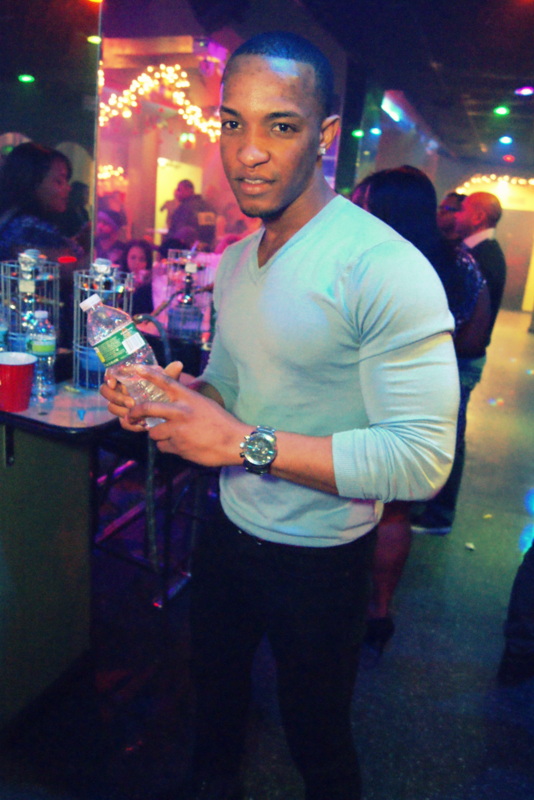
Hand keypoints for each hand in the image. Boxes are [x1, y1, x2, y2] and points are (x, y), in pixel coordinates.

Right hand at [99, 360, 184, 432]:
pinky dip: (131, 424)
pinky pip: (123, 422)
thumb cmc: (165, 389)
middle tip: (131, 402)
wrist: (168, 406)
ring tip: (136, 414)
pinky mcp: (127, 418)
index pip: (110, 373)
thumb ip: (170, 374)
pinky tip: (141, 425)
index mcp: (127, 377)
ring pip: (111, 407)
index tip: (114, 383)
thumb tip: (178, 364)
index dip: (108, 377)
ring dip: (121, 411)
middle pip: (105, 391)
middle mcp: (121, 389)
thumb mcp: (168, 382)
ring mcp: (121, 404)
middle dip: (116, 397)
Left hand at [125, 365, 246, 465]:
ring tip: (170, 436)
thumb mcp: (204, 404)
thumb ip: (186, 402)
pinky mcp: (178, 447)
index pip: (166, 381)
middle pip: (148, 408)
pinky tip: (180, 445)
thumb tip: (170, 403)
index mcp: (188, 398)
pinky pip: (162, 447)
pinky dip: (167, 447)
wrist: (234, 442)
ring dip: (158, 435)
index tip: (136, 368)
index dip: (149, 374)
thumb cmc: (221, 422)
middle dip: (135, 413)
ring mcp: (178, 430)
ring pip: (153, 433)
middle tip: (130, 416)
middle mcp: (181, 412)